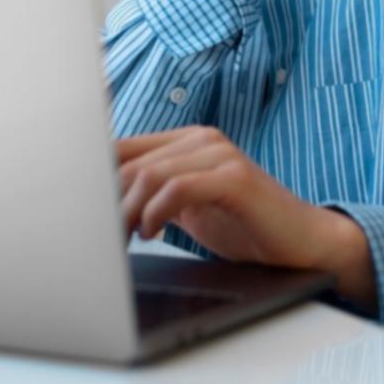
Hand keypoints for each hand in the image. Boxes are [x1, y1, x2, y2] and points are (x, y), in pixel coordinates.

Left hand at [117, 126, 375, 308]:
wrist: (304, 244)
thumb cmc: (246, 228)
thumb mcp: (188, 209)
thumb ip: (152, 197)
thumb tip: (98, 208)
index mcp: (186, 141)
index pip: (121, 147)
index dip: (94, 180)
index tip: (80, 215)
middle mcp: (201, 138)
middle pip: (128, 161)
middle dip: (106, 202)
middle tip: (97, 237)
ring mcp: (220, 154)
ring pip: (149, 174)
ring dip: (127, 212)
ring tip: (126, 239)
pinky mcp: (235, 177)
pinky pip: (178, 187)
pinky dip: (155, 212)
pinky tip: (151, 233)